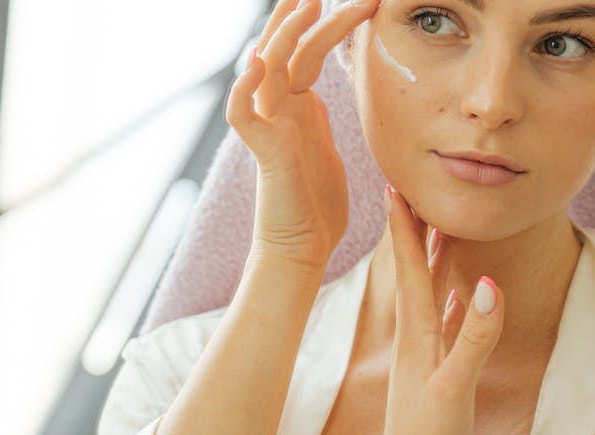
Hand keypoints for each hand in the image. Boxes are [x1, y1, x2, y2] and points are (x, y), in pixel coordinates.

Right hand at [225, 0, 380, 270]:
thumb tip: (322, 103)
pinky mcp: (264, 152)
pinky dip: (247, 88)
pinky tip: (259, 62)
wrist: (303, 249)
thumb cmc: (318, 209)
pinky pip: (244, 114)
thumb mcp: (327, 151)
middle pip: (286, 51)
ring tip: (303, 3)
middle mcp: (280, 112)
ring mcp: (270, 128)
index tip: (350, 2)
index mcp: (299, 110)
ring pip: (268, 70)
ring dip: (284, 35)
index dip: (325, 26)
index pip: (307, 54)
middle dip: (301, 16)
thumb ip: (322, 124)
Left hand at [379, 184, 505, 434]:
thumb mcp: (454, 387)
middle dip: (417, 231)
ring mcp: (424, 355)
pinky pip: (446, 323)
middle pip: (416, 272)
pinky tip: (460, 293)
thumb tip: (489, 283)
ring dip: (434, 260)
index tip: (395, 184)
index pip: (406, 267)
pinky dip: (453, 301)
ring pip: (431, 293)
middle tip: (418, 190)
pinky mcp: (436, 372)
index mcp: (415, 334)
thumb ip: (474, 336)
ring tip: (442, 229)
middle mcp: (415, 338)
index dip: (402, 226)